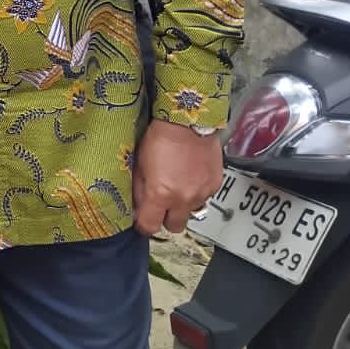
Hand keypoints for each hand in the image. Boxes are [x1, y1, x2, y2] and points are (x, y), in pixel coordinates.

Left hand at [133, 119, 224, 235]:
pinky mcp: (214, 186)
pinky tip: (188, 175)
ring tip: (176, 184)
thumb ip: (138, 189)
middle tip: (160, 205)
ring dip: (182, 204)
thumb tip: (135, 207)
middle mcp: (183, 199)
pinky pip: (203, 198)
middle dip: (166, 219)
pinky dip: (195, 192)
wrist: (188, 121)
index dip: (143, 225)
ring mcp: (201, 193)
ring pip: (190, 212)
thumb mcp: (140, 163)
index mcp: (160, 194)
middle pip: (174, 227)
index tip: (141, 220)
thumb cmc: (160, 136)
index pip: (150, 226)